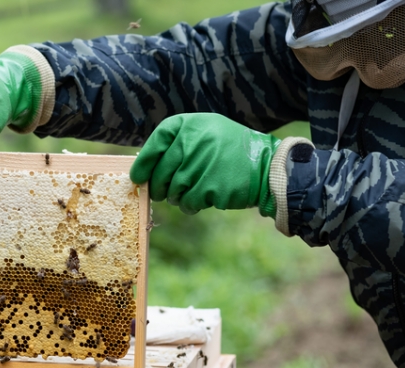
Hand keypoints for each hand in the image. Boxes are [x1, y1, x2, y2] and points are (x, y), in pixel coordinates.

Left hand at [130, 113, 278, 214]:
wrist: (267, 166)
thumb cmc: (230, 151)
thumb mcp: (206, 132)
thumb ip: (178, 143)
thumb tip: (143, 168)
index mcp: (191, 124)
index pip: (156, 142)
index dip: (143, 163)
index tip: (137, 176)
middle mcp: (194, 141)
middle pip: (160, 172)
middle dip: (157, 186)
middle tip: (160, 192)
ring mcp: (202, 165)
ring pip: (172, 190)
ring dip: (175, 197)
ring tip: (188, 192)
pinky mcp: (210, 187)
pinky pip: (187, 202)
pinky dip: (190, 205)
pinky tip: (201, 199)